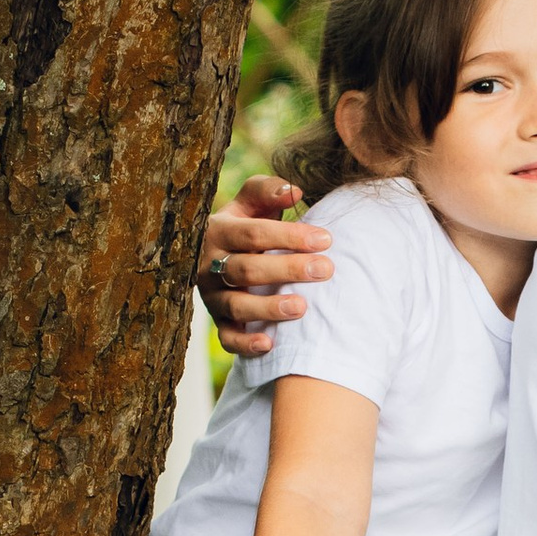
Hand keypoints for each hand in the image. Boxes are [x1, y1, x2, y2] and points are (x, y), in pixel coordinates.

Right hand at [197, 177, 334, 359]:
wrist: (218, 255)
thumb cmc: (246, 225)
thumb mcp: (252, 204)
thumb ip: (268, 191)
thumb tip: (294, 191)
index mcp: (219, 232)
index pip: (254, 233)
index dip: (289, 236)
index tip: (325, 239)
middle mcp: (210, 265)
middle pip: (247, 269)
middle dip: (288, 270)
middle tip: (325, 270)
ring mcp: (213, 297)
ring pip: (236, 305)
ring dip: (268, 307)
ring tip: (302, 307)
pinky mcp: (218, 322)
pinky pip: (226, 337)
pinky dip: (245, 343)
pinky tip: (269, 344)